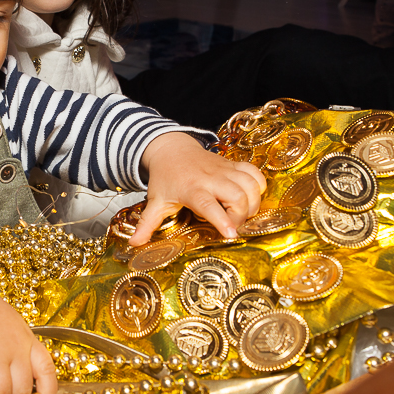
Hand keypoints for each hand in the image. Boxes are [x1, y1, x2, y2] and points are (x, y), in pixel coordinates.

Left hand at [131, 133, 265, 245]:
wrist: (171, 149)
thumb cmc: (165, 178)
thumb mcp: (156, 201)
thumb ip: (147, 224)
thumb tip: (135, 244)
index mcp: (192, 189)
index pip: (209, 205)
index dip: (222, 219)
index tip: (231, 234)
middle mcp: (211, 178)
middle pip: (237, 196)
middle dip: (241, 215)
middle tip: (233, 226)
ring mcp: (224, 170)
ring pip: (249, 185)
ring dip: (252, 203)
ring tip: (243, 214)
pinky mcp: (233, 165)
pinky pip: (255, 173)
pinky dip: (258, 186)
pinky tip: (250, 197)